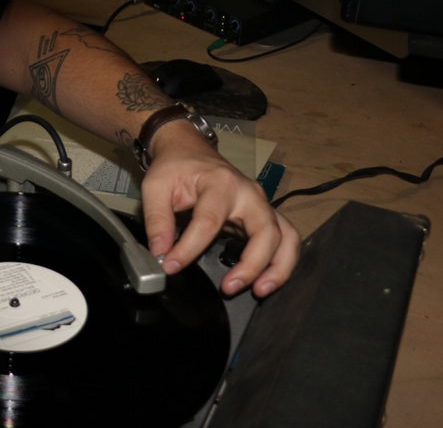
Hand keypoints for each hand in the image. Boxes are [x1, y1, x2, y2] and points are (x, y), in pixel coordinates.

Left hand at [138, 123, 299, 296]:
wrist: (189, 150)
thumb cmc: (176, 167)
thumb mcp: (156, 186)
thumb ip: (157, 219)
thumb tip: (160, 252)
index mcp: (220, 183)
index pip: (209, 221)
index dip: (190, 248)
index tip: (171, 266)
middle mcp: (248, 193)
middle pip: (265, 230)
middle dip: (252, 264)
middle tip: (229, 288)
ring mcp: (261, 204)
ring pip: (286, 237)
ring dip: (278, 268)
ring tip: (259, 291)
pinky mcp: (265, 216)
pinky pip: (286, 241)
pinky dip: (282, 263)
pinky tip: (265, 282)